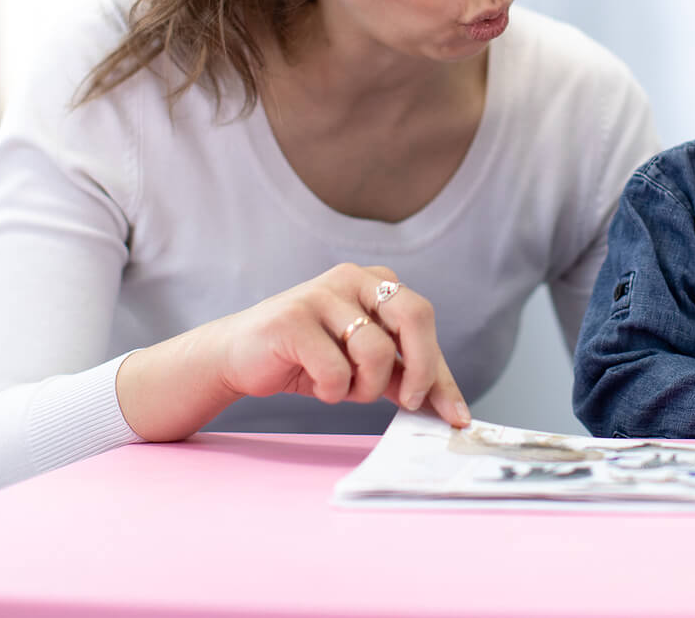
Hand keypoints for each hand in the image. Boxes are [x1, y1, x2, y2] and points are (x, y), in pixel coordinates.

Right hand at [118, 263, 468, 440]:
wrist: (237, 356)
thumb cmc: (305, 358)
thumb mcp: (361, 364)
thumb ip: (401, 374)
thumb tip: (447, 407)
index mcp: (376, 282)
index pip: (423, 323)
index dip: (441, 373)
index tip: (457, 416)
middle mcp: (353, 277)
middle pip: (415, 317)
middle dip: (421, 370)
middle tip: (408, 403)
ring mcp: (322, 293)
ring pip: (376, 352)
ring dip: (363, 388)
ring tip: (340, 388)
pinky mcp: (293, 318)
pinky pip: (336, 370)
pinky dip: (332, 390)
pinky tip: (313, 382)